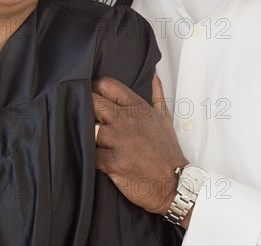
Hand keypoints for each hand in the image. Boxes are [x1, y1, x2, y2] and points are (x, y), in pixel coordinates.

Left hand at [92, 74, 187, 214]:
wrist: (174, 183)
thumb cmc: (167, 151)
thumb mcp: (165, 118)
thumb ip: (157, 94)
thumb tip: (154, 76)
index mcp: (138, 108)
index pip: (107, 85)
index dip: (96, 88)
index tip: (94, 96)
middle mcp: (127, 120)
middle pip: (92, 102)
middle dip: (87, 108)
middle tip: (89, 118)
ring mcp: (119, 141)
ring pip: (89, 128)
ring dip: (89, 135)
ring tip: (94, 140)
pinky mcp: (113, 163)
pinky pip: (91, 154)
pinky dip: (91, 156)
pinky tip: (98, 157)